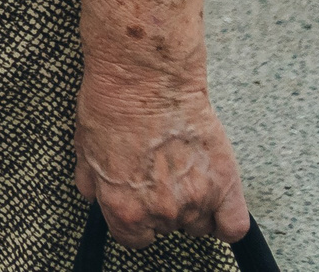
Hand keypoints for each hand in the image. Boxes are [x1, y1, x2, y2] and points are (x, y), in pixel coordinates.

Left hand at [74, 80, 248, 246]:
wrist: (146, 79)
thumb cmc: (113, 107)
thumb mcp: (83, 148)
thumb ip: (92, 183)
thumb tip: (93, 194)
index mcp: (124, 208)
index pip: (134, 239)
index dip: (135, 221)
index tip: (137, 206)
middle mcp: (162, 212)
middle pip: (167, 228)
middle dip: (162, 207)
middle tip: (158, 176)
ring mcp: (196, 199)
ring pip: (199, 225)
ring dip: (193, 207)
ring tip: (184, 174)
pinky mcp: (225, 184)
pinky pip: (234, 226)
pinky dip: (227, 221)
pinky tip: (217, 205)